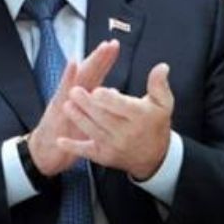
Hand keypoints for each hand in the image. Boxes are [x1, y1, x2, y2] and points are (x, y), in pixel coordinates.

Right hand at [28, 40, 119, 175]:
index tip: (115, 47)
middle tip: (112, 43)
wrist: (45, 152)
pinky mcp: (56, 106)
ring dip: (90, 61)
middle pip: (89, 71)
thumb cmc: (66, 135)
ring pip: (79, 77)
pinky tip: (73, 63)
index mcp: (81, 96)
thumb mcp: (86, 121)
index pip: (96, 74)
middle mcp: (72, 93)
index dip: (105, 61)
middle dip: (100, 57)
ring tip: (100, 49)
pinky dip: (68, 75)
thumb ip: (99, 105)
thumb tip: (116, 93)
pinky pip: (63, 89)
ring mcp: (64, 98)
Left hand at [57, 62, 173, 179]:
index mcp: (139, 117)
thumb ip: (159, 85)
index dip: (109, 99)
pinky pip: (87, 150)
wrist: (154, 157)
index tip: (97, 90)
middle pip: (104, 117)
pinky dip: (73, 146)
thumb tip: (161, 67)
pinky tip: (61, 140)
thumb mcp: (163, 104)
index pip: (122, 107)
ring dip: (78, 119)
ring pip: (93, 131)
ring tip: (67, 106)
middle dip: (87, 105)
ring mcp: (113, 146)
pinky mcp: (104, 156)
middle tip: (74, 91)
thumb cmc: (155, 124)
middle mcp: (126, 133)